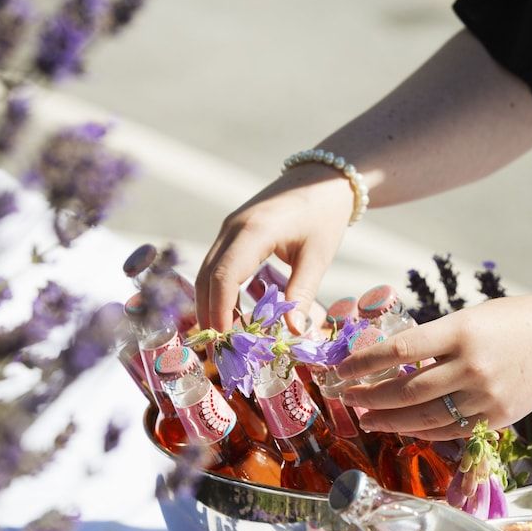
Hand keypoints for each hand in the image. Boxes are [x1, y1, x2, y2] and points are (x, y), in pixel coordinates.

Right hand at [196, 165, 352, 332]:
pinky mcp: (232, 232)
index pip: (225, 276)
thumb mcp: (318, 256)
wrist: (322, 178)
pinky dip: (220, 292)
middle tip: (219, 352)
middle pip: (208, 277)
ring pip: (208, 272)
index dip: (220, 311)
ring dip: (212, 306)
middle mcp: (232, 228)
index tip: (224, 341)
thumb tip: (292, 333)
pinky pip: (217, 265)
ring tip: (225, 340)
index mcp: (254, 231)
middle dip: (209, 315)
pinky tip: (233, 316)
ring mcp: (228, 228)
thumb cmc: (324, 215)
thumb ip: (302, 294)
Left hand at [337, 294, 531, 439]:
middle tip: (347, 398)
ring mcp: (487, 395)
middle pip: (406, 389)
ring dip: (389, 419)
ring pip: (425, 416)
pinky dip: (422, 430)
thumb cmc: (517, 320)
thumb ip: (437, 339)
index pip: (399, 351)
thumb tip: (394, 362)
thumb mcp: (472, 317)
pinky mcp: (499, 417)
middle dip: (369, 396)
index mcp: (462, 330)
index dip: (363, 363)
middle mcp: (472, 365)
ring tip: (367, 417)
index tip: (339, 370)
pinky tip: (403, 426)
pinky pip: (451, 430)